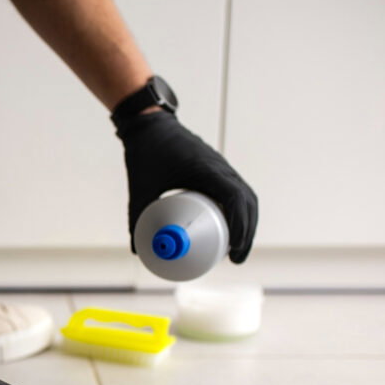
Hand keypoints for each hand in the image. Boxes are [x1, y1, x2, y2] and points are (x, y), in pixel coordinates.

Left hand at [116, 111, 258, 262]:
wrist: (150, 125)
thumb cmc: (146, 151)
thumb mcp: (140, 186)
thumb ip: (137, 217)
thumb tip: (138, 250)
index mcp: (206, 168)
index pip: (235, 198)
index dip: (240, 225)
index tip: (234, 249)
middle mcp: (220, 167)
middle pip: (247, 202)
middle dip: (247, 232)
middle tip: (236, 258)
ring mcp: (221, 168)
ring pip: (246, 197)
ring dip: (246, 223)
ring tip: (235, 249)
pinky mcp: (217, 170)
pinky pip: (236, 192)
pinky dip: (238, 212)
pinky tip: (229, 230)